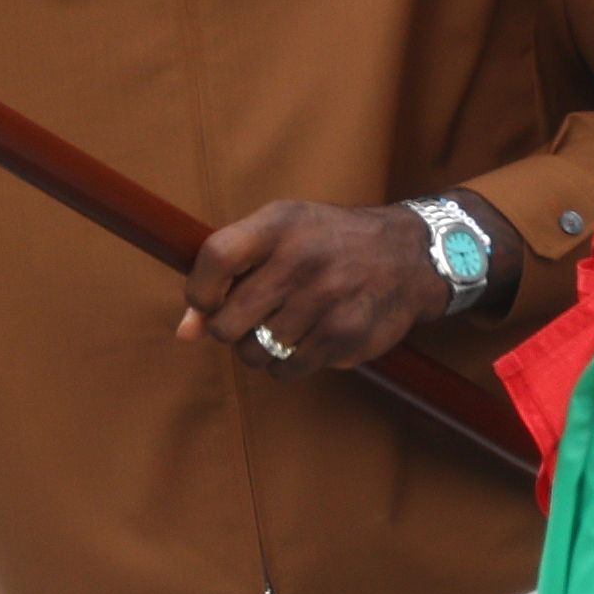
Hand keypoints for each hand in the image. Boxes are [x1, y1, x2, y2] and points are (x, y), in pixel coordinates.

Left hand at [180, 201, 440, 373]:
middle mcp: (302, 260)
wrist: (408, 255)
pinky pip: (287, 369)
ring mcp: (326, 300)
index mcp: (280, 224)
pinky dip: (287, 363)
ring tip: (283, 325)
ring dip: (259, 348)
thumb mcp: (280, 232)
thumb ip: (226, 272)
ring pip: (254, 353)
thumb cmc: (328, 243)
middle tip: (249, 318)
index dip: (198, 291)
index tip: (206, 302)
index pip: (216, 258)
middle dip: (229, 329)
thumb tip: (185, 331)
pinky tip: (306, 338)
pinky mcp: (345, 335)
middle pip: (227, 323)